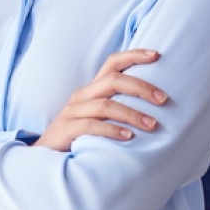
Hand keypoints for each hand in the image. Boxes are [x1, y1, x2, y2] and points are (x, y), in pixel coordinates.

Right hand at [36, 48, 166, 151]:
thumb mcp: (98, 115)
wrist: (46, 154)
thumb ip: (118, 107)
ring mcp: (73, 111)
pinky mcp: (67, 129)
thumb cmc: (80, 134)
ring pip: (106, 105)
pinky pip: (92, 126)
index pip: (112, 62)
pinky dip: (112, 130)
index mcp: (92, 88)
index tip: (156, 54)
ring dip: (132, 114)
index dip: (133, 55)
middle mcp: (83, 95)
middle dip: (141, 88)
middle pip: (113, 80)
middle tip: (163, 99)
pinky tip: (129, 137)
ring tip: (152, 125)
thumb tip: (155, 105)